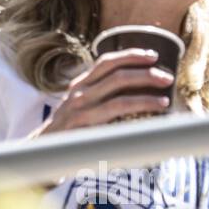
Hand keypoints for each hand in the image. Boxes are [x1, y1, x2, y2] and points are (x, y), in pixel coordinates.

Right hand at [30, 48, 173, 138]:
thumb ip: (99, 95)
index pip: (106, 61)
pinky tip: (150, 120)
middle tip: (167, 77)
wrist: (41, 153)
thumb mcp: (79, 106)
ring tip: (164, 100)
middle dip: (145, 74)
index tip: (153, 55)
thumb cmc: (67, 130)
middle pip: (116, 75)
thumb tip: (135, 89)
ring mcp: (80, 112)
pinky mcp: (83, 130)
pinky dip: (135, 118)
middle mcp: (78, 94)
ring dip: (146, 98)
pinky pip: (114, 121)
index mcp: (80, 84)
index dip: (130, 55)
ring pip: (119, 99)